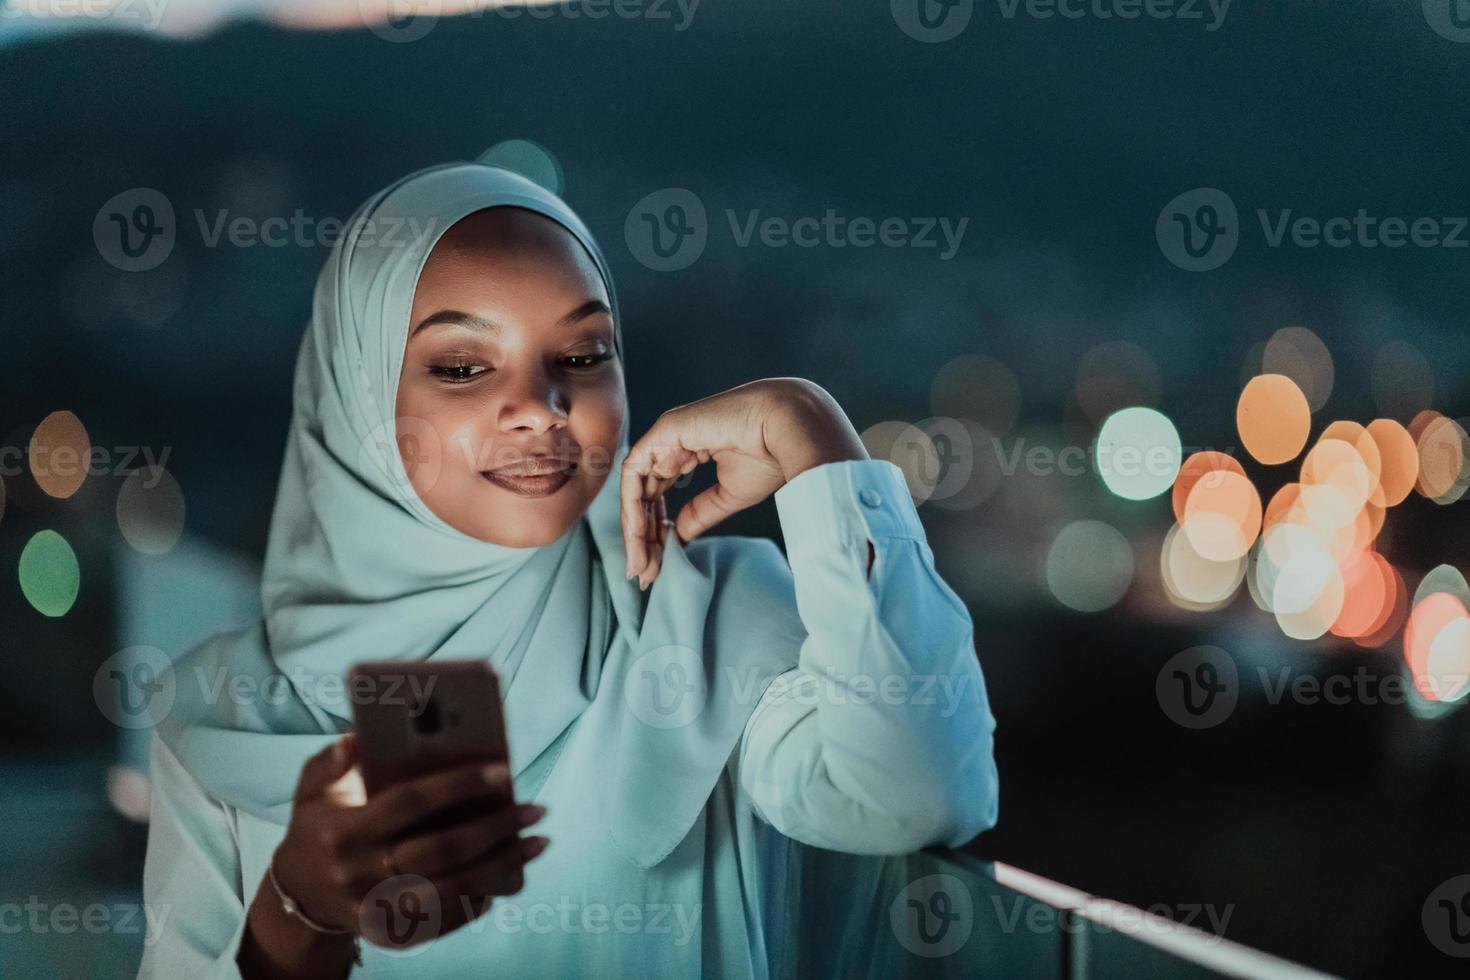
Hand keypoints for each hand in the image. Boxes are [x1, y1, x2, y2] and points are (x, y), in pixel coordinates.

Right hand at [265, 736, 547, 953]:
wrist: (298, 896)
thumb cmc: (318, 826)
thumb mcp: (311, 788)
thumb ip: (332, 759)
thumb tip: (361, 736)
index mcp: (345, 830)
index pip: (410, 803)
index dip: (458, 785)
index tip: (503, 771)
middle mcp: (360, 873)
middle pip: (441, 851)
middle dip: (495, 828)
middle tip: (536, 809)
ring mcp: (375, 909)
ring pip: (452, 890)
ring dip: (502, 867)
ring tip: (537, 843)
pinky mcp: (389, 935)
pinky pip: (445, 919)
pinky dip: (480, 898)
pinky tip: (509, 876)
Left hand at [621, 378, 867, 588]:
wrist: (788, 429)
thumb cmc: (769, 456)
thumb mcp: (728, 496)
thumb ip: (699, 515)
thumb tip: (677, 539)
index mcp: (690, 451)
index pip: (659, 493)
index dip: (654, 529)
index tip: (656, 564)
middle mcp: (673, 442)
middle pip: (644, 493)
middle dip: (642, 536)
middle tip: (643, 572)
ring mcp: (666, 435)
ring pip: (635, 486)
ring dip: (635, 528)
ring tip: (641, 563)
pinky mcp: (664, 430)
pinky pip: (635, 471)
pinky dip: (632, 503)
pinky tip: (639, 534)